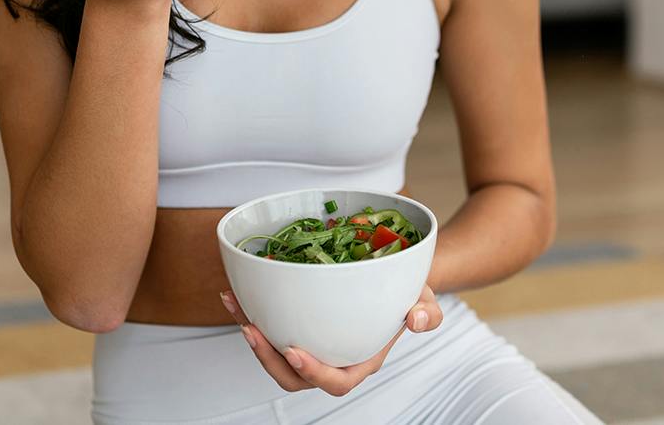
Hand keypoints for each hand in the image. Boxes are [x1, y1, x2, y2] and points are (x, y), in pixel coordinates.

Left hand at [218, 283, 442, 396]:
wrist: (393, 281)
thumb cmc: (408, 296)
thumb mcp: (424, 300)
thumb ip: (427, 312)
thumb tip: (416, 320)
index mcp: (360, 360)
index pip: (336, 381)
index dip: (314, 373)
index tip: (294, 352)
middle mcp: (332, 357)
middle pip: (294, 376)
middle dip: (268, 358)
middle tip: (252, 329)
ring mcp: (313, 343)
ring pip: (276, 355)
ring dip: (252, 335)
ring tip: (236, 307)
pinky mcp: (297, 324)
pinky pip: (271, 327)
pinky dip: (250, 311)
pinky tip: (235, 291)